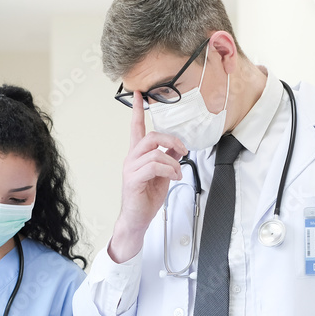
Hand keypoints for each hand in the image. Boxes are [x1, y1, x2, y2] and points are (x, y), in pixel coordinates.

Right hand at [108, 92, 187, 262]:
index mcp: (138, 155)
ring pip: (155, 152)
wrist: (137, 219)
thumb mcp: (163, 174)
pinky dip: (169, 170)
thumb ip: (169, 158)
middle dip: (171, 140)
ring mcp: (131, 168)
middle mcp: (132, 158)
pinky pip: (154, 166)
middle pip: (150, 136)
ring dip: (173, 162)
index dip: (138, 111)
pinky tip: (173, 177)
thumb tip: (179, 146)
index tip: (140, 96)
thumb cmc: (145, 198)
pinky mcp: (134, 179)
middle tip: (183, 150)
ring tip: (177, 173)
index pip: (136, 128)